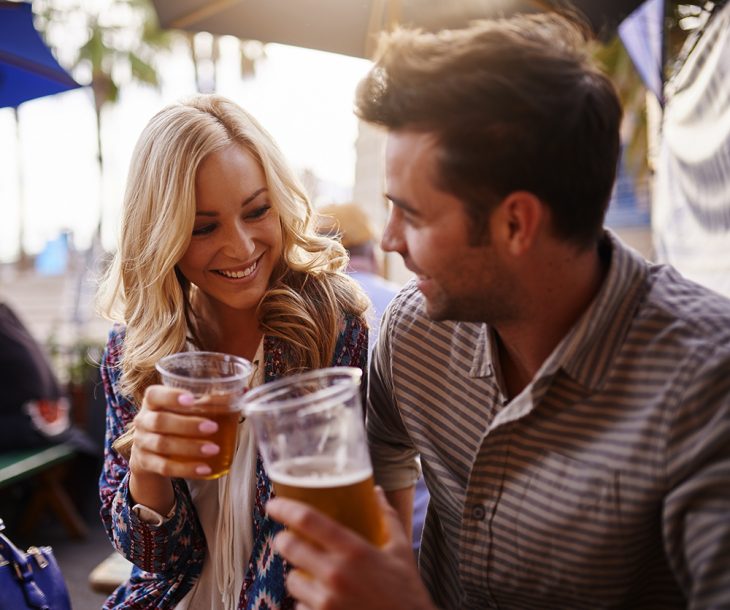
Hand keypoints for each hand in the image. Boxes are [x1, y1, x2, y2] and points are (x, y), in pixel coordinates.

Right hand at [130, 384, 220, 478]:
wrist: (150, 453)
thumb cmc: (174, 422)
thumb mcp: (184, 410)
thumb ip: (207, 402)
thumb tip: (242, 391)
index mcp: (153, 402)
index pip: (154, 394)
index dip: (171, 396)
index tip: (192, 399)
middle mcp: (143, 421)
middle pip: (160, 421)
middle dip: (188, 425)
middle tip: (213, 427)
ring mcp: (142, 443)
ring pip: (163, 445)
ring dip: (190, 447)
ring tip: (214, 449)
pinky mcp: (146, 464)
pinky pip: (165, 468)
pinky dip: (186, 469)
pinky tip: (205, 468)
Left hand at [267, 487, 435, 609]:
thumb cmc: (407, 592)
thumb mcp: (401, 550)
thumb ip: (388, 518)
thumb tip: (377, 492)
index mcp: (354, 550)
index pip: (309, 520)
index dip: (285, 508)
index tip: (273, 504)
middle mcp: (336, 574)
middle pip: (290, 547)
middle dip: (283, 540)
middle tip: (285, 538)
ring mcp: (327, 602)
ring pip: (292, 580)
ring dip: (296, 574)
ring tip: (309, 574)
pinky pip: (300, 608)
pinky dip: (306, 603)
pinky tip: (321, 600)